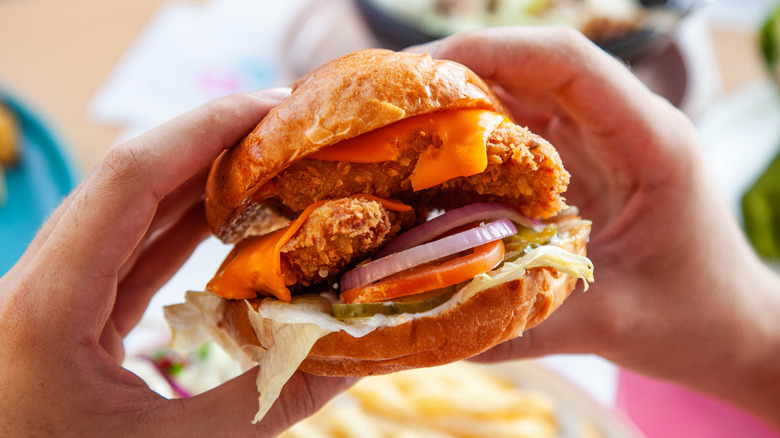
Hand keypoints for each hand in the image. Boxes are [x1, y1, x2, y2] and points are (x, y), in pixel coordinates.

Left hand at [0, 89, 352, 436]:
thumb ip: (266, 402)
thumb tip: (354, 353)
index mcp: (45, 309)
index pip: (127, 180)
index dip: (204, 130)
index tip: (274, 107)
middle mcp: (37, 286)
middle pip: (128, 182)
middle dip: (211, 144)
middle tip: (289, 128)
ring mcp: (50, 298)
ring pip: (128, 213)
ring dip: (200, 182)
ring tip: (271, 163)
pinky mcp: (68, 317)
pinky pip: (129, 253)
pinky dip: (183, 229)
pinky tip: (230, 219)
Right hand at [412, 28, 779, 427]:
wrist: (730, 324)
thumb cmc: (693, 317)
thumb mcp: (613, 324)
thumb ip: (526, 324)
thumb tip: (431, 327)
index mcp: (650, 143)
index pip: (568, 64)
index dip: (493, 51)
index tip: (422, 72)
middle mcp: (622, 127)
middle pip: (535, 67)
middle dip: (459, 72)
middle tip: (389, 102)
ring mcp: (600, 142)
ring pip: (523, 94)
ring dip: (461, 103)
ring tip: (397, 126)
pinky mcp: (581, 164)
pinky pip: (520, 133)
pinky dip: (474, 140)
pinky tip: (433, 163)